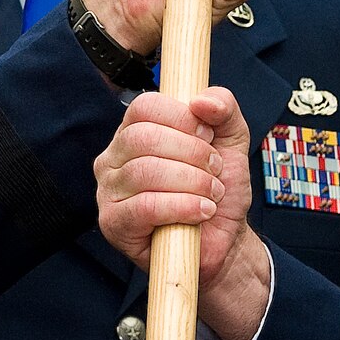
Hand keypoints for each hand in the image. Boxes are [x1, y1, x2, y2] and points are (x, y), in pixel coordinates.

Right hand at [95, 88, 271, 339]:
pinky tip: (201, 212)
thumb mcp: (231, 140)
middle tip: (214, 171)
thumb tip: (201, 100)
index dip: (182, 118)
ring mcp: (108, 191)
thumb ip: (224, 108)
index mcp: (134, 132)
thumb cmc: (218, 189)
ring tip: (211, 194)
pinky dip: (182, 207)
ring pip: (145, 171)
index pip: (144, 107)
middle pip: (144, 137)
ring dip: (192, 182)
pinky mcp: (113, 223)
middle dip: (191, 153)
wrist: (224, 240)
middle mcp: (113, 158)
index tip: (208, 137)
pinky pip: (145, 206)